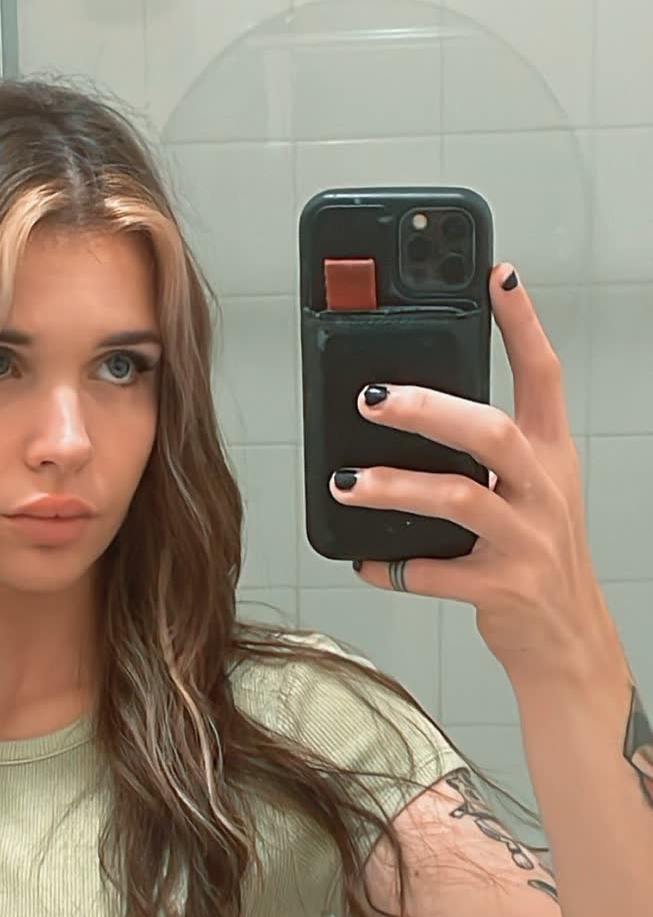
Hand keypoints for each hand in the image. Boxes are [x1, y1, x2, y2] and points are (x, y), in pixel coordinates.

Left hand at [332, 266, 624, 686]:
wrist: (568, 641)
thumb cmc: (537, 557)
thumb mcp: (531, 492)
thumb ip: (488, 454)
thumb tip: (410, 410)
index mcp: (551, 457)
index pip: (544, 376)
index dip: (523, 324)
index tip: (498, 276)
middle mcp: (544, 492)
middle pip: (492, 433)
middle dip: (430, 410)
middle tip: (372, 397)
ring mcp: (526, 542)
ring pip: (461, 500)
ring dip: (398, 488)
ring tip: (348, 483)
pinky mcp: (502, 591)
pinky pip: (436, 574)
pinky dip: (393, 566)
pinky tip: (364, 559)